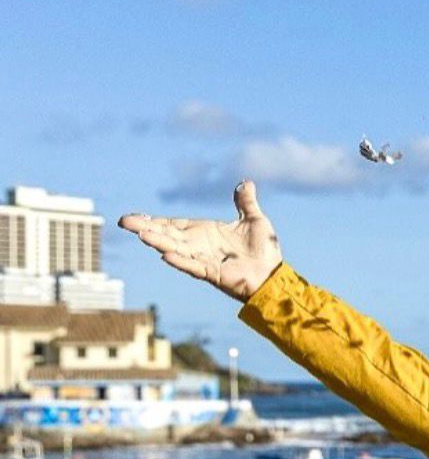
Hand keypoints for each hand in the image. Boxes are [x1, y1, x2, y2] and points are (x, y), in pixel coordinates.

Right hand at [118, 181, 281, 302]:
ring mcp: (205, 260)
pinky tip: (164, 255)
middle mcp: (200, 246)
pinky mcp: (214, 273)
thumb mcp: (254, 220)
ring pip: (176, 249)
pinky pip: (194, 266)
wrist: (275, 275)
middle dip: (147, 228)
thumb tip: (246, 183)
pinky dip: (180, 261)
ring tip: (141, 234)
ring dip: (159, 242)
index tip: (135, 217)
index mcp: (206, 233)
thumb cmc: (264, 251)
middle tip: (124, 222)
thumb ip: (246, 203)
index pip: (175, 225)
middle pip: (168, 235)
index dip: (155, 221)